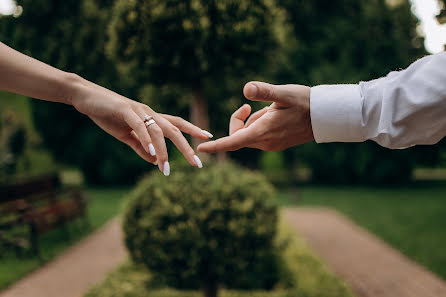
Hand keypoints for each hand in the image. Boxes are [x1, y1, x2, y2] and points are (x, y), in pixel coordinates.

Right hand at [71, 78, 211, 175]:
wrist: (86, 97)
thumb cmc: (107, 115)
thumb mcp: (125, 135)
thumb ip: (140, 147)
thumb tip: (154, 160)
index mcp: (150, 117)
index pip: (177, 123)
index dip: (193, 129)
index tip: (208, 137)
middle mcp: (149, 112)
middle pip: (174, 129)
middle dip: (186, 147)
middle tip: (197, 164)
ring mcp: (138, 110)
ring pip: (158, 131)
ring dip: (164, 151)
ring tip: (166, 168)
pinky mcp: (125, 110)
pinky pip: (140, 126)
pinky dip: (147, 139)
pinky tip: (152, 152)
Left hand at [197, 81, 313, 152]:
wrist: (324, 117)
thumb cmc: (305, 103)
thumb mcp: (284, 94)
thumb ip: (265, 91)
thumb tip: (246, 88)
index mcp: (263, 132)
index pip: (233, 141)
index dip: (216, 146)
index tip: (200, 148)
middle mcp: (265, 142)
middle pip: (238, 135)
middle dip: (239, 120)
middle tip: (248, 106)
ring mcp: (270, 145)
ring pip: (248, 134)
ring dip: (252, 121)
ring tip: (270, 110)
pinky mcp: (275, 144)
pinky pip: (258, 135)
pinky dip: (259, 124)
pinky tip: (274, 115)